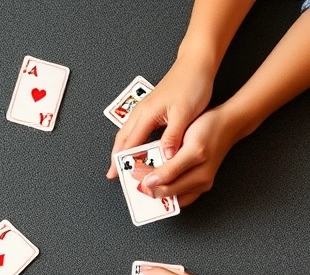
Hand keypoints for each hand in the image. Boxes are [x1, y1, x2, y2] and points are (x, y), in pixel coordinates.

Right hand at [107, 58, 214, 178]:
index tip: (116, 174)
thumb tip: (165, 157)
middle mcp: (141, 112)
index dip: (122, 160)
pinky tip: (137, 147)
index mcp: (146, 114)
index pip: (129, 143)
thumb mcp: (184, 113)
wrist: (196, 64)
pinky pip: (136, 129)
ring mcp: (145, 109)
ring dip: (123, 149)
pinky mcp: (152, 108)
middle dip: (116, 157)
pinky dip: (133, 141)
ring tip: (123, 164)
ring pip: (128, 133)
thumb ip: (173, 136)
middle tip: (113, 173)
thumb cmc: (191, 84)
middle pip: (123, 138)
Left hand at [131, 105, 245, 206]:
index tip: (134, 176)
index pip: (164, 188)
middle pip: (167, 194)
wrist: (229, 123)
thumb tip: (151, 183)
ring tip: (145, 180)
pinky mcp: (201, 180)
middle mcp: (200, 183)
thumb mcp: (190, 147)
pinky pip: (180, 192)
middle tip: (136, 178)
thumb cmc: (209, 129)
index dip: (147, 184)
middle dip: (150, 188)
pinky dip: (168, 189)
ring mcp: (202, 183)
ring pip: (173, 195)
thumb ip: (171, 168)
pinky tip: (158, 182)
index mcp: (197, 175)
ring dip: (158, 190)